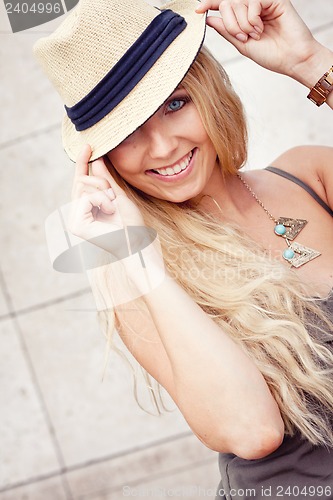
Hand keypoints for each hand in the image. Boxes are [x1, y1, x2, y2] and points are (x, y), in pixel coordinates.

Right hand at [70, 144, 145, 249]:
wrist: (135, 243)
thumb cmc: (131, 224)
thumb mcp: (118, 196)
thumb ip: (105, 180)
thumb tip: (95, 160)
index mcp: (85, 209)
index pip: (80, 182)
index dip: (82, 163)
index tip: (88, 146)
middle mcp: (76, 215)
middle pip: (81, 181)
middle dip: (101, 183)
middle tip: (113, 196)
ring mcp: (74, 220)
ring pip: (83, 186)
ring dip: (103, 192)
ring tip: (112, 207)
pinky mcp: (76, 224)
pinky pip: (86, 197)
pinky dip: (101, 200)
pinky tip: (108, 211)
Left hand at [196, 0, 319, 78]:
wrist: (292, 60)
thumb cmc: (271, 55)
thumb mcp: (242, 45)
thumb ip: (226, 31)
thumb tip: (209, 18)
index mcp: (246, 17)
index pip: (225, 5)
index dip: (210, 4)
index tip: (198, 10)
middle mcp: (254, 7)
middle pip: (228, 3)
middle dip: (230, 23)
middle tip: (242, 37)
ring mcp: (264, 2)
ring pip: (238, 2)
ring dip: (242, 23)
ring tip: (254, 35)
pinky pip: (252, 1)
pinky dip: (252, 18)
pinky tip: (260, 28)